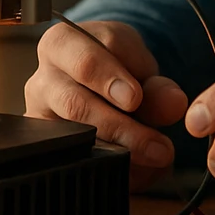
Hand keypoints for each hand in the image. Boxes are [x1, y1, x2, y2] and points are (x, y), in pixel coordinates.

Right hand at [24, 20, 189, 190]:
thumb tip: (174, 105)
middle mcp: (42, 81)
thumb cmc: (117, 67)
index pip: (83, 58)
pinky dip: (112, 170)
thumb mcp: (140, 66)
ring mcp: (39, 119)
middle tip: (155, 144)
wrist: (102, 83)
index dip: (110, 78)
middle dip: (117, 126)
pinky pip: (76, 167)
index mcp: (61, 44)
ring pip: (73, 141)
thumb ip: (158, 87)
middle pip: (74, 104)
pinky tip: (138, 169)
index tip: (134, 99)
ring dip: (119, 152)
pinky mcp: (45, 151)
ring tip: (156, 156)